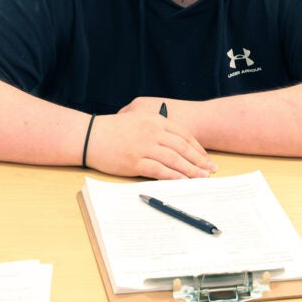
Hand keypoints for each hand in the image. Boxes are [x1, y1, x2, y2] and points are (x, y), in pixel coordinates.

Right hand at [85, 102, 217, 179]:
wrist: (90, 136)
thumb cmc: (115, 129)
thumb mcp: (139, 119)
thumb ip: (158, 128)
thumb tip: (178, 143)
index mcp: (156, 120)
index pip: (184, 135)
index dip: (198, 148)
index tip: (206, 158)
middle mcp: (152, 132)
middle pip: (183, 148)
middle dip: (199, 160)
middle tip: (211, 170)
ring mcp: (144, 147)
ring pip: (174, 160)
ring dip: (190, 170)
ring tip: (201, 178)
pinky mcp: (134, 162)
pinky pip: (158, 170)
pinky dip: (173, 177)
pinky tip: (182, 182)